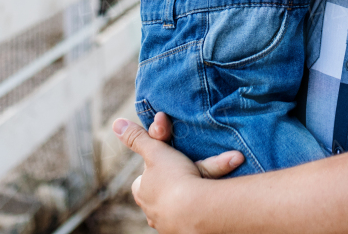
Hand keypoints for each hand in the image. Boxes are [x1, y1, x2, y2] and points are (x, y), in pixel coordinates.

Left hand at [114, 116, 242, 232]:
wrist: (197, 211)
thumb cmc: (173, 179)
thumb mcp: (155, 151)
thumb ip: (138, 138)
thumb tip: (117, 124)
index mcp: (142, 193)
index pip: (144, 179)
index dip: (157, 167)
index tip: (169, 159)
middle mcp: (153, 212)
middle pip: (166, 188)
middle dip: (184, 173)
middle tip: (199, 166)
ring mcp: (171, 223)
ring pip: (186, 197)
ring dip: (206, 180)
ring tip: (231, 162)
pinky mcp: (189, 229)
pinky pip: (201, 208)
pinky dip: (212, 195)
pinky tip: (231, 177)